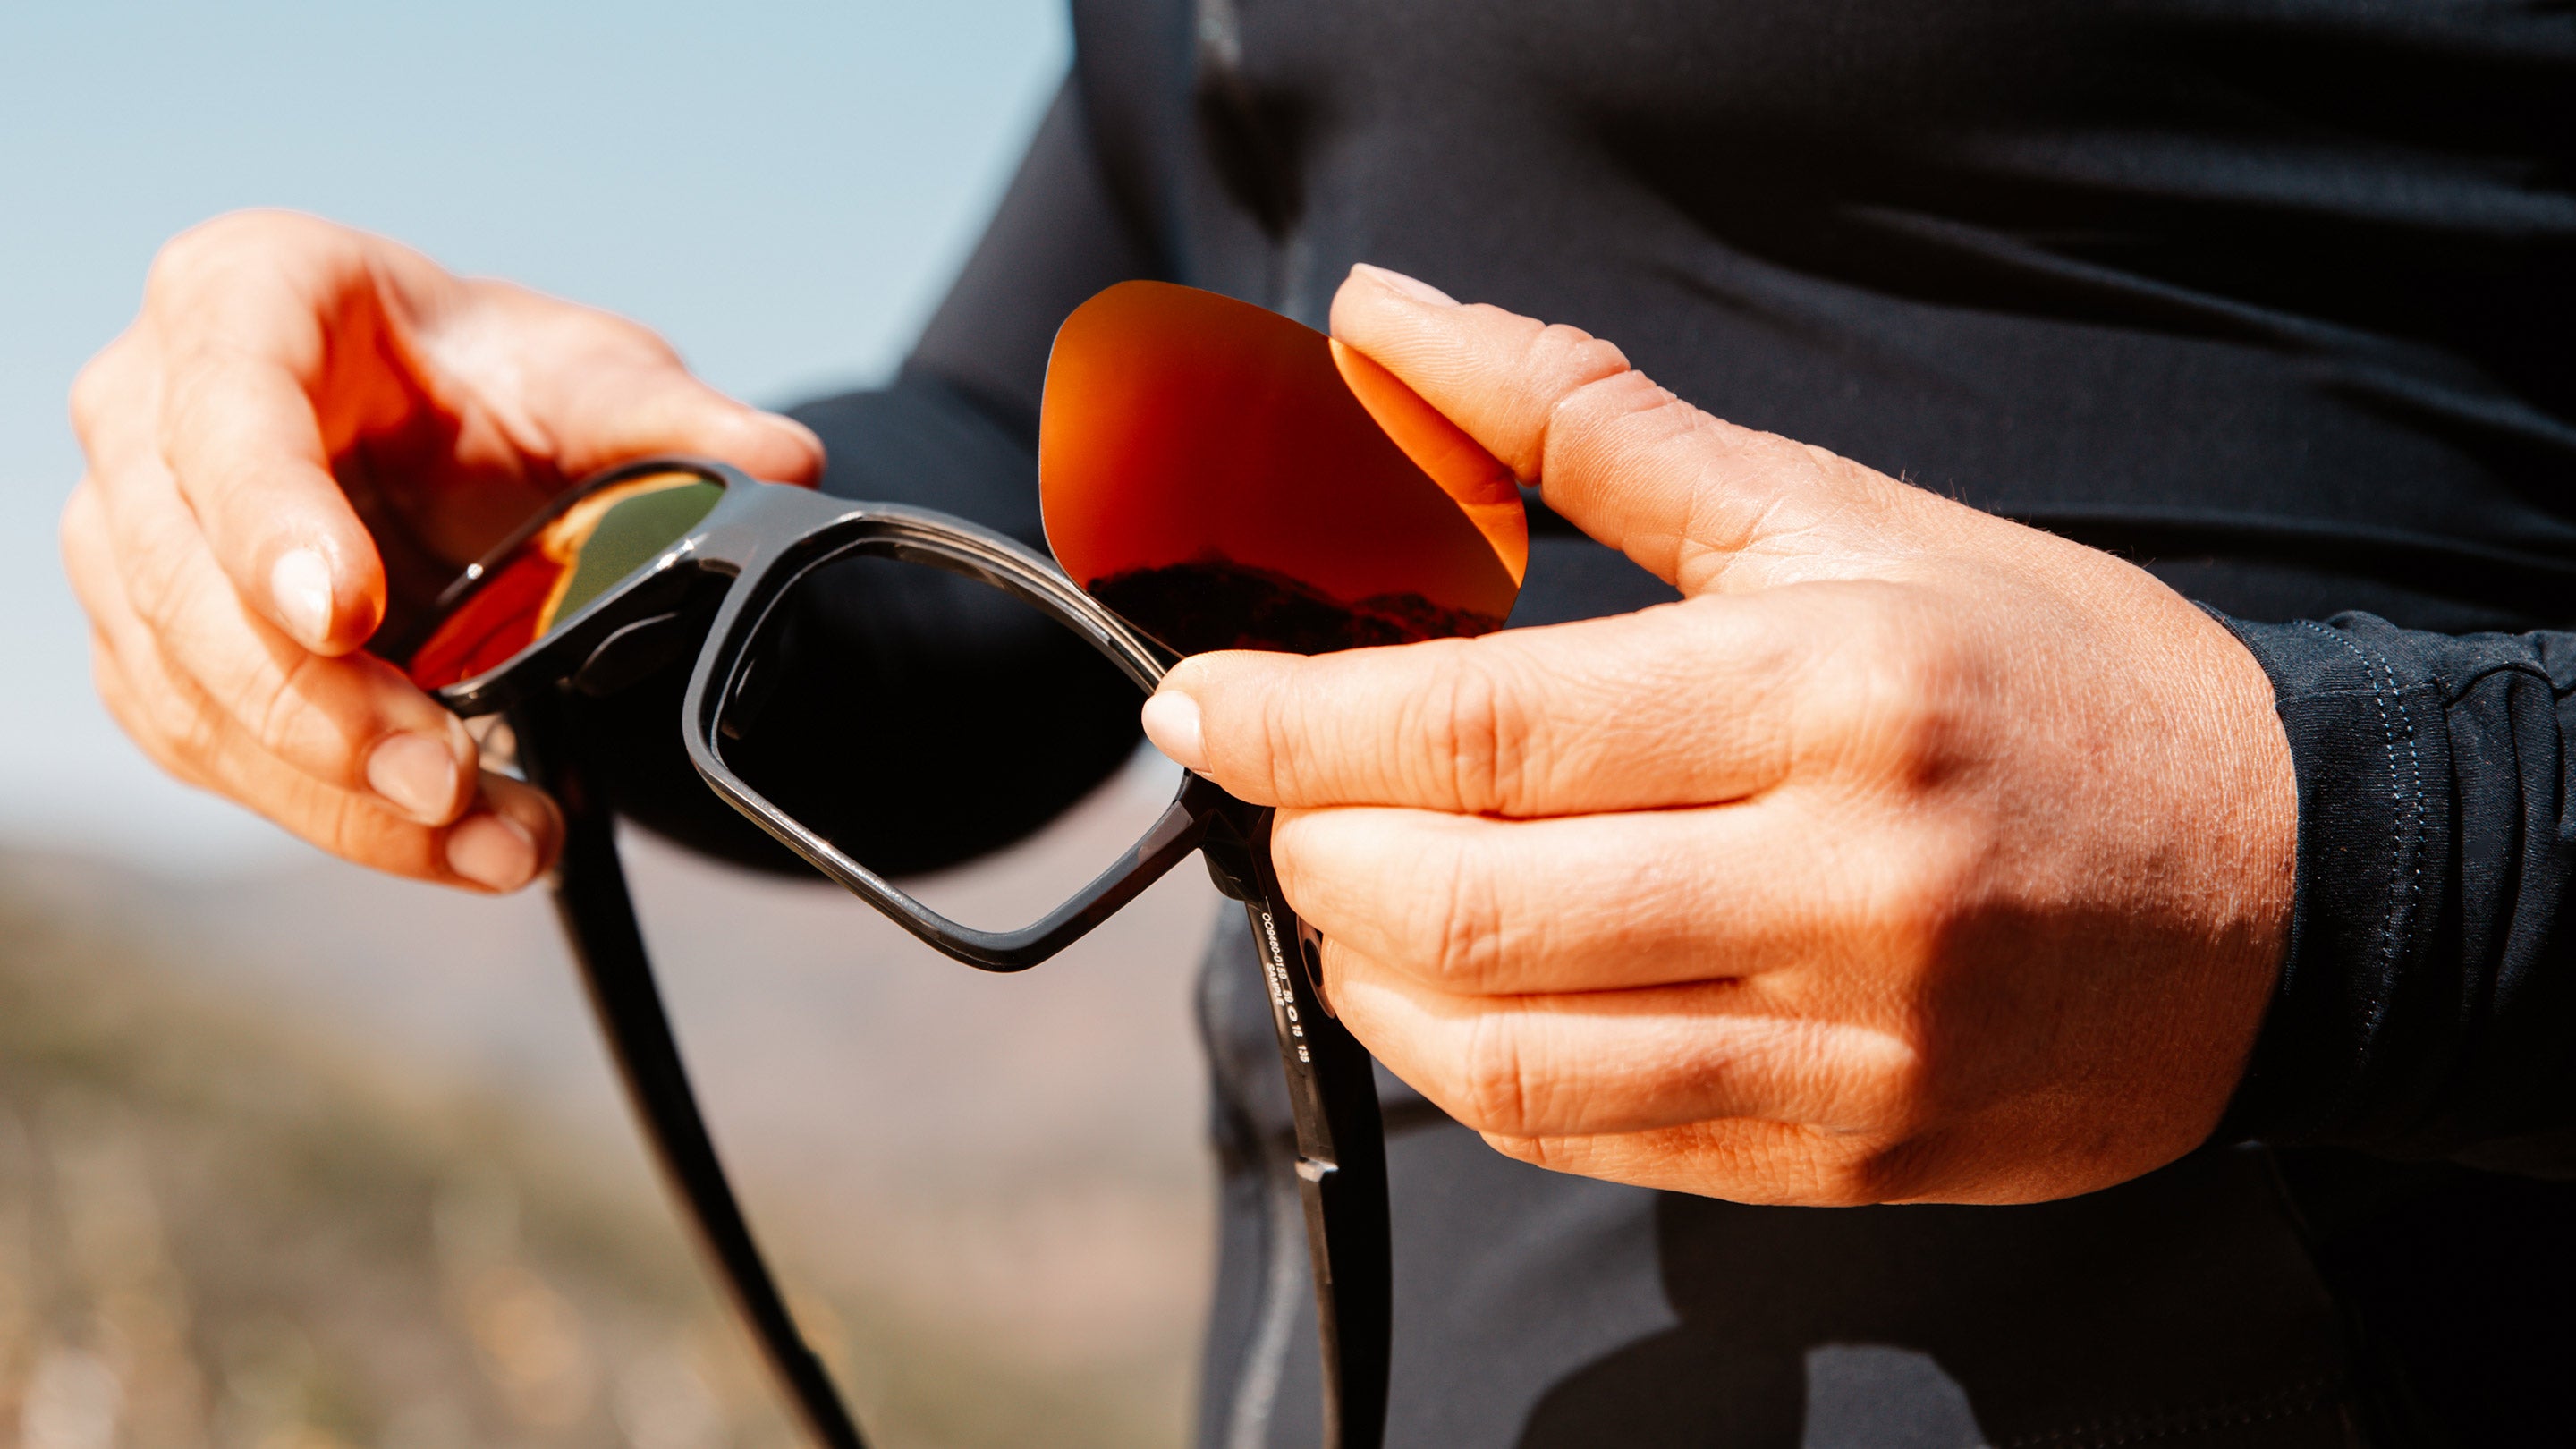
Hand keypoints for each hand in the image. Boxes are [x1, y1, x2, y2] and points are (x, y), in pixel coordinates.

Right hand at [62, 209, 822, 889]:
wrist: (454, 436)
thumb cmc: (493, 380)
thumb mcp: (591, 377)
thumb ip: (678, 422)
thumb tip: (786, 461)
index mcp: (241, 295)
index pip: (227, 408)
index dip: (271, 519)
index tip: (347, 616)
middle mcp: (149, 415)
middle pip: (186, 581)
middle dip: (320, 706)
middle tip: (447, 783)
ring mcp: (131, 542)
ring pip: (190, 691)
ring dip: (336, 794)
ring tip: (493, 843)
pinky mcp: (158, 650)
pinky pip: (215, 752)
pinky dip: (335, 816)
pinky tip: (453, 846)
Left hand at [1141, 264, 2295, 1204]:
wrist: (2296, 889)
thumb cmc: (2053, 677)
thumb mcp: (1842, 519)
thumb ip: (1588, 425)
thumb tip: (1384, 319)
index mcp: (1828, 690)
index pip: (1477, 727)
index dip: (1292, 725)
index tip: (1197, 707)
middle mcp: (1839, 881)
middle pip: (1462, 905)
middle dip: (1310, 853)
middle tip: (1281, 796)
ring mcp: (1848, 1045)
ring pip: (1503, 1052)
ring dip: (1368, 974)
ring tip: (1355, 892)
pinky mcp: (1850, 1158)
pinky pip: (1590, 1134)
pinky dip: (1471, 1068)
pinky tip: (1456, 990)